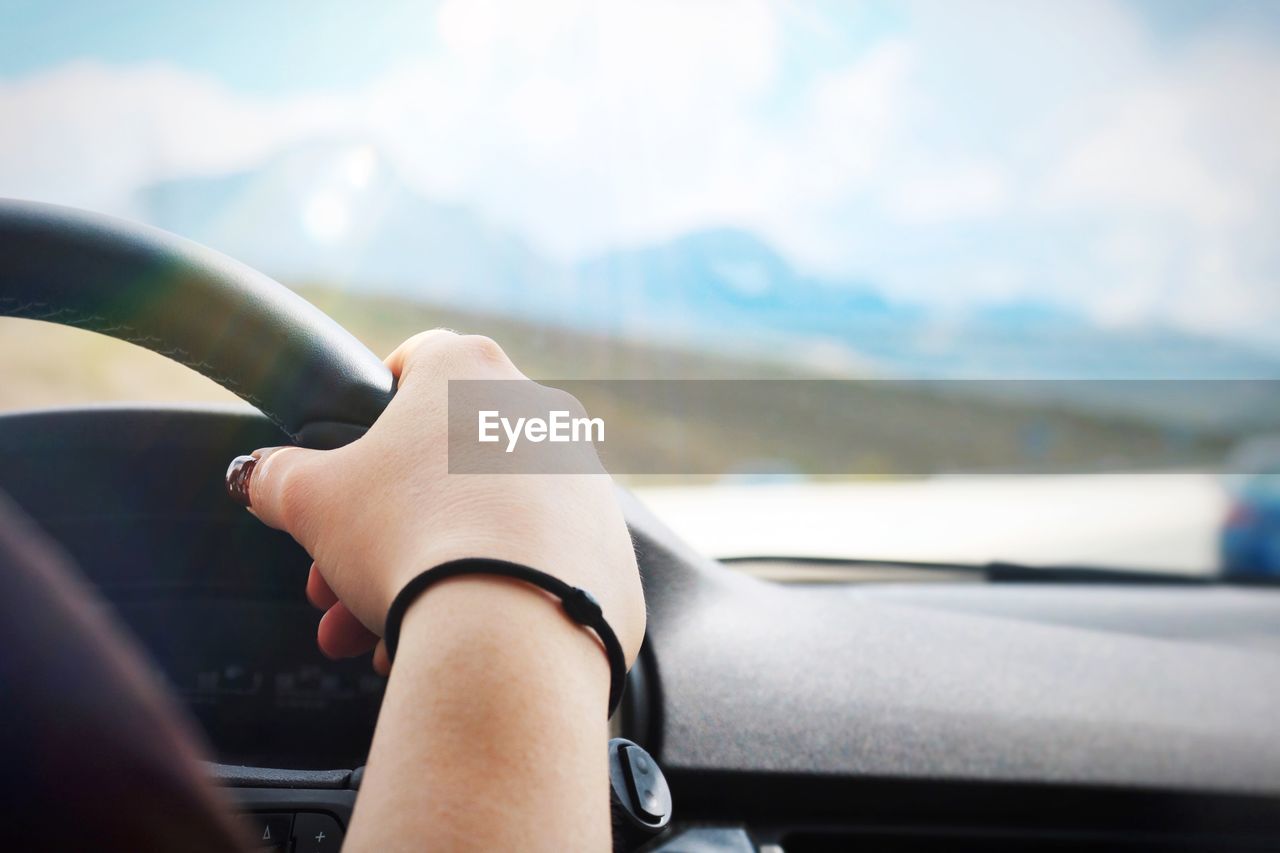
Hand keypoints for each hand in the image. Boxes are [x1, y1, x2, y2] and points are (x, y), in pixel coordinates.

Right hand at [229, 330, 644, 676]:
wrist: (512, 627)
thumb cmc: (410, 538)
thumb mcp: (312, 501)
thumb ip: (278, 477)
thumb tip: (259, 475)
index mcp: (470, 372)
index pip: (413, 362)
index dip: (369, 413)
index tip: (350, 464)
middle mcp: (540, 411)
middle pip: (440, 465)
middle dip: (375, 530)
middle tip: (333, 588)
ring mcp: (583, 480)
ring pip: (482, 519)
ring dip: (422, 570)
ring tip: (372, 634)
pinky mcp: (608, 546)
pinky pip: (532, 562)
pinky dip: (487, 594)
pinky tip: (437, 640)